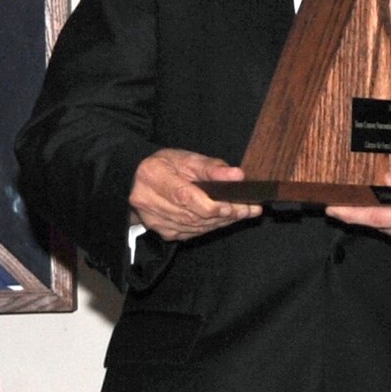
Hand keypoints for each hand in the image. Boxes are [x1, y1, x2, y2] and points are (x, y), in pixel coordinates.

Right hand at [128, 148, 258, 241]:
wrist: (140, 180)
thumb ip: (212, 167)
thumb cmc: (165, 165)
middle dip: (225, 214)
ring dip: (221, 222)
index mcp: (153, 176)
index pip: (185, 197)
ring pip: (194, 227)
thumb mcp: (187, 158)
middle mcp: (148, 201)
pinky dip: (210, 227)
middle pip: (193, 215)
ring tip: (243, 213)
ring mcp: (154, 220)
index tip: (236, 205)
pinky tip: (224, 219)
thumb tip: (237, 176)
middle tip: (249, 209)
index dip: (212, 205)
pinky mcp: (161, 231)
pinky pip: (191, 233)